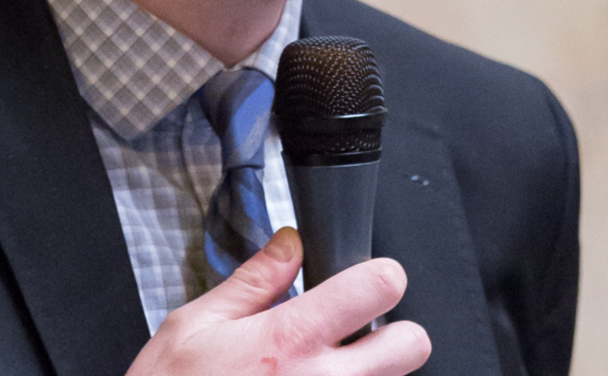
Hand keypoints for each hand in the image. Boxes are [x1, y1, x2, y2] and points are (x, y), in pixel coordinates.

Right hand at [125, 227, 430, 375]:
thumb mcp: (193, 328)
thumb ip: (252, 282)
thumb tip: (290, 244)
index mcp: (290, 339)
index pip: (380, 285)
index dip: (379, 274)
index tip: (364, 279)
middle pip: (414, 343)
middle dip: (394, 332)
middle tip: (356, 334)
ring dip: (370, 374)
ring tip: (323, 372)